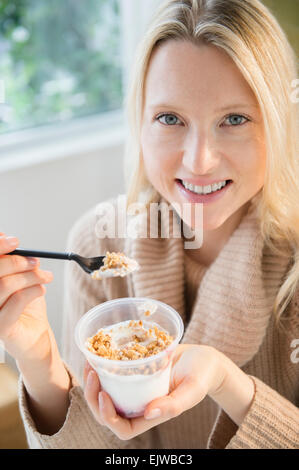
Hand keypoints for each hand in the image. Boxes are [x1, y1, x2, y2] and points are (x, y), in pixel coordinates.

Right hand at [0, 232, 53, 361]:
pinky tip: (42, 289)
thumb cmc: (25, 305)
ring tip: (46, 277)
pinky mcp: (1, 327)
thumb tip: (11, 241)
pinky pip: (16, 301)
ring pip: (5, 285)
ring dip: (30, 276)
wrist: (34, 335)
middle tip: (36, 262)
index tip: (14, 241)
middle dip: (18, 262)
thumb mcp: (21, 278)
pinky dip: (33, 291)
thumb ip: (14, 262)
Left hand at [83, 344, 229, 440]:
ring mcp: (136, 389)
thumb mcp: (193, 390)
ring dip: (93, 382)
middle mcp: (140, 405)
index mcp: (152, 415)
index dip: (107, 416)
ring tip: (89, 361)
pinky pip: (114, 374)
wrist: (204, 358)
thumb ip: (174, 404)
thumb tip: (149, 413)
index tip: (103, 394)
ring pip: (107, 393)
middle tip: (91, 373)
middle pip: (107, 412)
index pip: (122, 428)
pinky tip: (98, 351)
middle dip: (93, 396)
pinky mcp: (135, 372)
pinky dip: (103, 366)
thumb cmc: (202, 375)